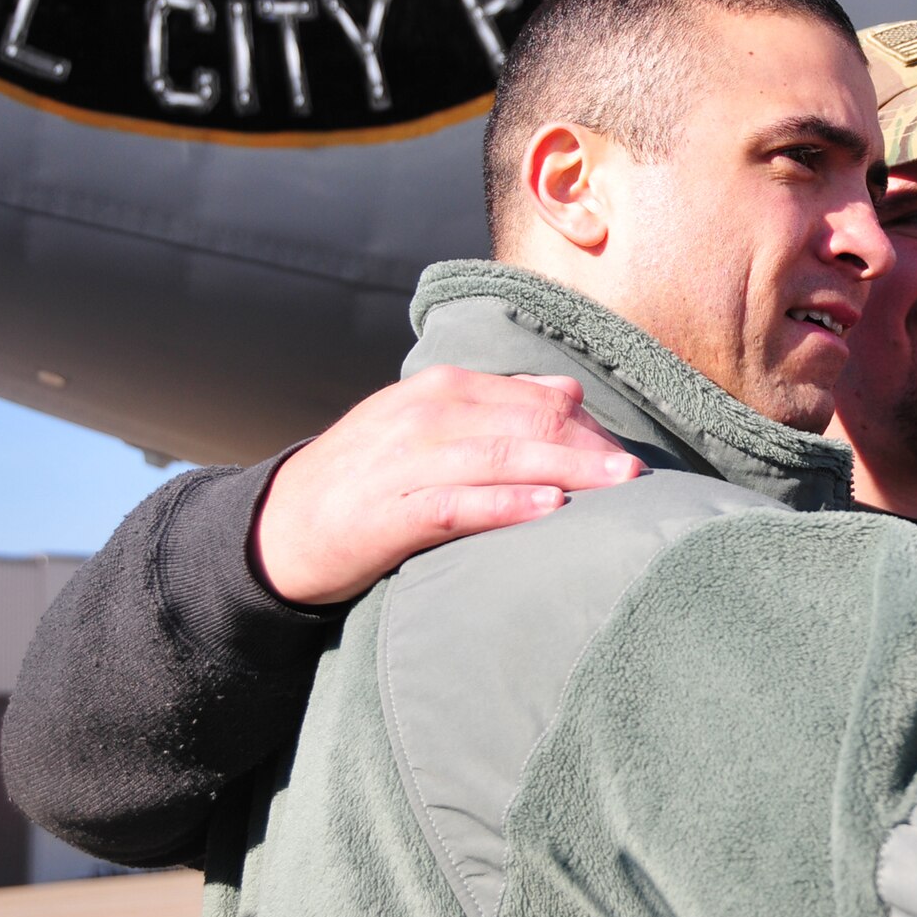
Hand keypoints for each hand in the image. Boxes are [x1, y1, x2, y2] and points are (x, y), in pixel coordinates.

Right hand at [251, 366, 641, 604]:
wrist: (279, 527)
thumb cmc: (371, 477)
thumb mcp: (428, 425)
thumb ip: (496, 406)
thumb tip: (567, 392)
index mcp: (443, 388)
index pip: (535, 399)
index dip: (587, 428)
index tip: (625, 456)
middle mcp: (428, 415)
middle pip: (529, 424)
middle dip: (590, 448)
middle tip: (637, 477)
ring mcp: (407, 462)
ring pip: (504, 458)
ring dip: (568, 471)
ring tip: (618, 486)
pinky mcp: (390, 513)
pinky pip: (459, 504)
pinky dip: (507, 505)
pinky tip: (550, 510)